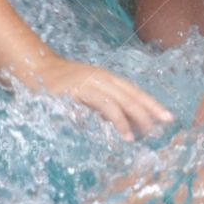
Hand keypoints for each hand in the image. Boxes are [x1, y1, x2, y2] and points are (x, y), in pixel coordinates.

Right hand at [36, 55, 173, 140]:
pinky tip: (126, 134)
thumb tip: (120, 122)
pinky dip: (119, 120)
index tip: (167, 116)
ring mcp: (93, 82)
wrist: (35, 69)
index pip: (134, 91)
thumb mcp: (85, 95)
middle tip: (166, 124)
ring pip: (123, 99)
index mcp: (106, 78)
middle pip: (133, 94)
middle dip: (152, 109)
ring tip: (148, 134)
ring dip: (138, 117)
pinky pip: (106, 105)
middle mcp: (103, 78)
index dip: (151, 103)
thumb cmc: (59, 86)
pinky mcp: (82, 90)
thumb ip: (101, 106)